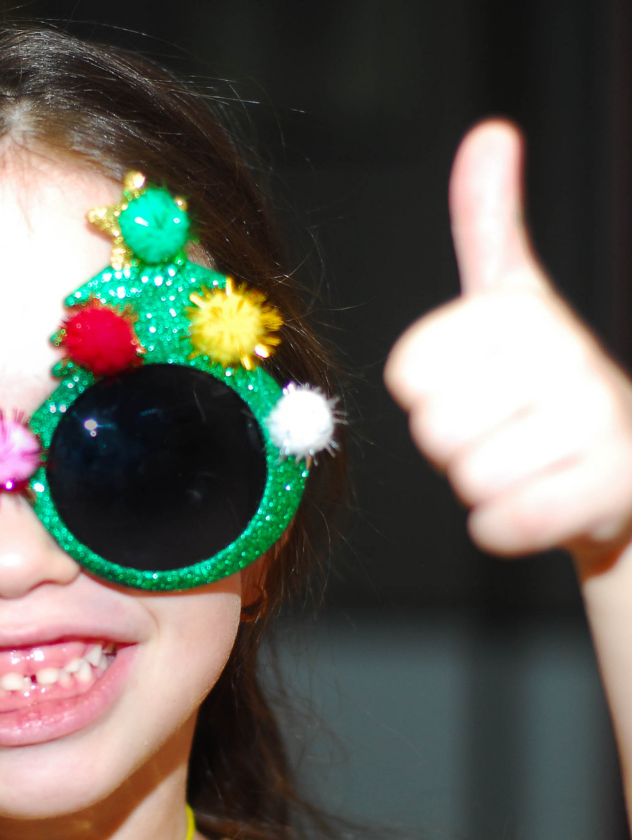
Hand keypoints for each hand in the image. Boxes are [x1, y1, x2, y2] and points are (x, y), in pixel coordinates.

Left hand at [385, 119, 631, 574]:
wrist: (624, 472)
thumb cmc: (549, 390)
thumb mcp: (517, 303)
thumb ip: (490, 227)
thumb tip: (490, 134)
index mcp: (523, 310)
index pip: (408, 375)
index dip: (431, 398)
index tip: (478, 389)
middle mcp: (566, 352)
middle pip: (432, 429)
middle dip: (457, 447)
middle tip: (506, 435)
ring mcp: (595, 419)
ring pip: (466, 479)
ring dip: (486, 487)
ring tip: (530, 463)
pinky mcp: (609, 487)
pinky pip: (499, 524)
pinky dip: (505, 527)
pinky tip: (541, 503)